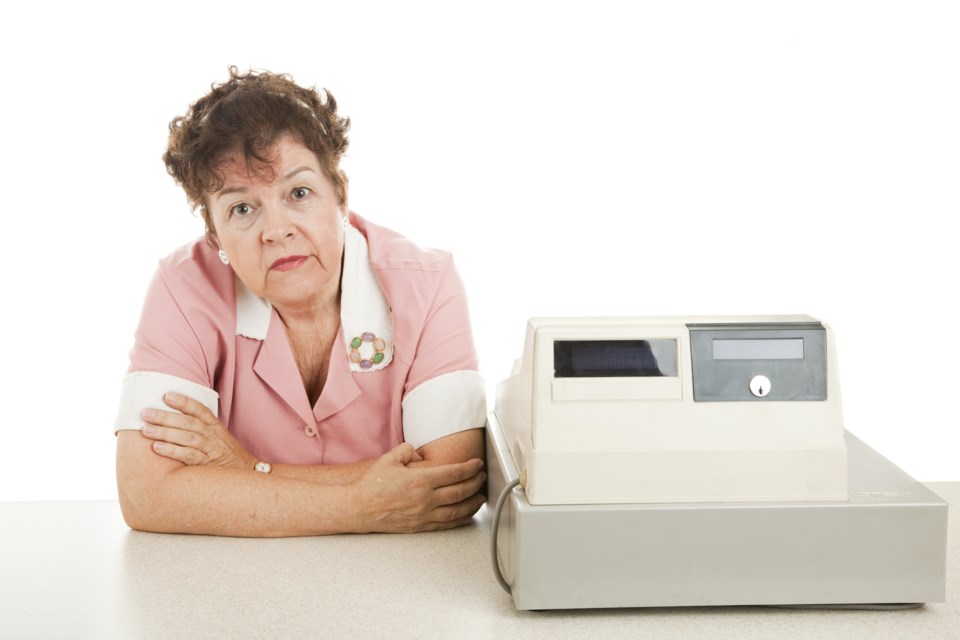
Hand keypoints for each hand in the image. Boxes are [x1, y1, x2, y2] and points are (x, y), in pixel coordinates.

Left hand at [141, 392, 256, 469]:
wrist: (245, 471)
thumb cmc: (224, 451)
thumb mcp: (217, 434)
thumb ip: (198, 425)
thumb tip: (170, 416)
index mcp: (214, 425)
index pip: (199, 409)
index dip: (183, 401)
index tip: (166, 395)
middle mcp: (212, 435)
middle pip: (188, 422)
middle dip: (166, 417)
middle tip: (145, 413)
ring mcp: (210, 449)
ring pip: (187, 437)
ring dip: (165, 433)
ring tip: (145, 429)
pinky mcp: (206, 464)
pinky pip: (188, 456)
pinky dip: (172, 451)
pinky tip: (156, 448)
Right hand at [348, 444, 485, 532]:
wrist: (358, 508)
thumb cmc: (371, 485)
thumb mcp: (390, 459)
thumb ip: (408, 451)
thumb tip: (418, 452)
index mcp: (421, 480)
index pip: (454, 473)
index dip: (470, 468)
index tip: (477, 464)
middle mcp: (425, 499)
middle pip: (460, 491)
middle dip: (476, 483)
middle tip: (482, 477)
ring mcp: (423, 515)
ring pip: (457, 510)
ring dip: (473, 502)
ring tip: (481, 496)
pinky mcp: (419, 526)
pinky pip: (446, 524)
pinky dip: (460, 519)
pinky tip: (467, 515)